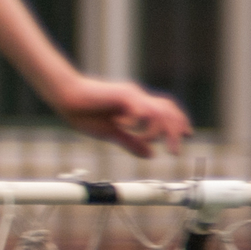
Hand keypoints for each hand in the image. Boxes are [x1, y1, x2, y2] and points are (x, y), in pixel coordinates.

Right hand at [48, 76, 190, 160]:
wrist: (64, 96)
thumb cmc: (82, 112)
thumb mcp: (111, 133)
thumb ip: (131, 142)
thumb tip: (151, 155)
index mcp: (136, 105)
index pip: (167, 111)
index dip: (179, 124)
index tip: (187, 136)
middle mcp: (138, 97)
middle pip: (170, 111)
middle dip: (176, 132)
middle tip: (174, 152)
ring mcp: (132, 95)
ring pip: (159, 112)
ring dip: (157, 131)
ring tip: (146, 141)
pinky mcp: (123, 95)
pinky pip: (141, 110)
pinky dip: (140, 122)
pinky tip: (128, 128)